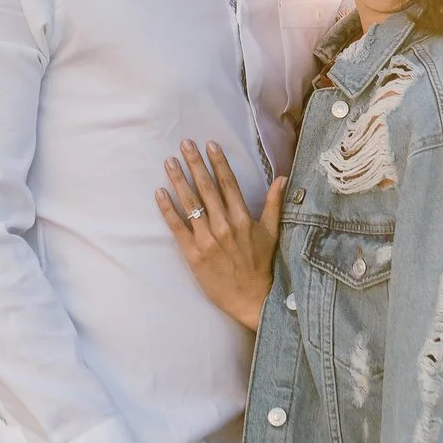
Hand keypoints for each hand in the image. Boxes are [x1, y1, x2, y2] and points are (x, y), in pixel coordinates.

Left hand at [157, 140, 284, 332]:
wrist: (251, 299)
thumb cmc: (261, 265)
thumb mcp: (272, 233)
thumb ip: (274, 204)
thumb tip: (282, 178)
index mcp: (243, 218)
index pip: (228, 183)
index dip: (218, 162)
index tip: (209, 144)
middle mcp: (224, 225)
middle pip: (206, 188)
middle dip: (195, 163)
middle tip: (184, 144)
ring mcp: (207, 239)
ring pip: (190, 204)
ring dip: (178, 180)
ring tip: (169, 162)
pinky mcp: (193, 253)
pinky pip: (177, 227)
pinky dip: (167, 209)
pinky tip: (160, 193)